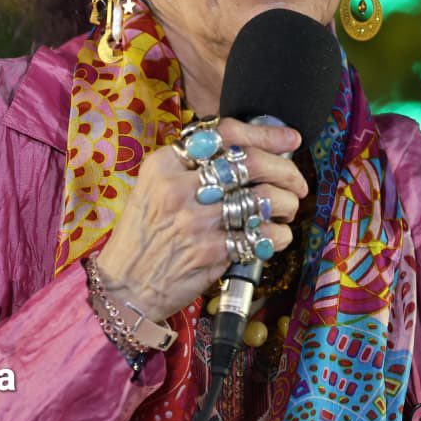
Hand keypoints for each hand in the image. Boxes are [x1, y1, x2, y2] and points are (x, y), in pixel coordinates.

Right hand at [93, 118, 307, 322]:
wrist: (125, 287)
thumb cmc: (144, 234)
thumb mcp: (154, 186)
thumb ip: (192, 166)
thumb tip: (251, 150)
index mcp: (165, 164)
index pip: (225, 134)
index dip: (265, 133)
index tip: (290, 139)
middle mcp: (179, 188)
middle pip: (252, 163)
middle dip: (287, 170)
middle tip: (296, 182)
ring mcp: (196, 221)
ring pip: (263, 199)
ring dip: (286, 204)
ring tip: (286, 210)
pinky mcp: (210, 253)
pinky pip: (260, 236)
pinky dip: (277, 235)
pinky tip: (275, 236)